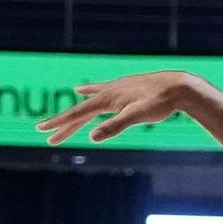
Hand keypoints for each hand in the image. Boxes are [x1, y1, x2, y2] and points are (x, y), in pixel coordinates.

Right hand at [35, 71, 195, 144]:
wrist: (180, 86)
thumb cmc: (161, 102)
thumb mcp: (138, 116)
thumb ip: (115, 126)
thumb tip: (91, 137)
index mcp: (109, 98)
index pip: (79, 112)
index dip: (59, 122)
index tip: (41, 129)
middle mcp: (110, 91)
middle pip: (82, 111)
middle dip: (64, 124)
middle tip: (47, 137)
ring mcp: (117, 89)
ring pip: (90, 103)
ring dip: (76, 114)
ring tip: (59, 121)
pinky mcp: (126, 88)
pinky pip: (101, 92)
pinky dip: (89, 93)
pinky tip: (83, 89)